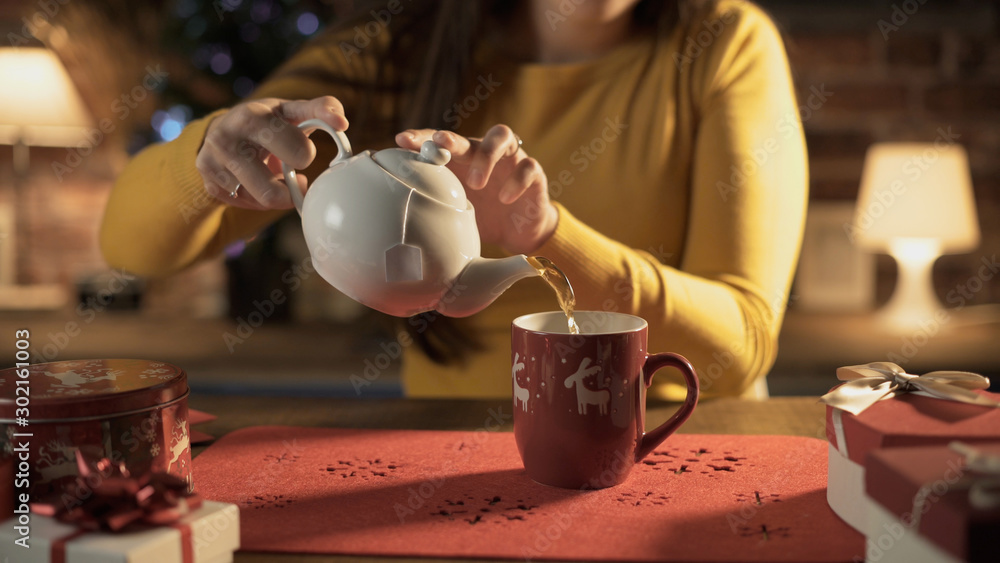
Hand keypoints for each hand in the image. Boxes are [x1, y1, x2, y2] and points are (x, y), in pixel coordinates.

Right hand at [196, 96, 348, 209]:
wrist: (222, 129)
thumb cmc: (267, 121)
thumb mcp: (291, 109)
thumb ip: (321, 109)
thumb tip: (342, 122)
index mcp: (250, 117)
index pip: (296, 152)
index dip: (305, 155)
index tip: (303, 151)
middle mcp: (224, 140)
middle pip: (272, 192)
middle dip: (292, 186)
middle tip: (294, 172)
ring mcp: (212, 164)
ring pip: (262, 201)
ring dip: (279, 194)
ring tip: (278, 178)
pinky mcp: (209, 183)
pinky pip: (247, 205)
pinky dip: (260, 199)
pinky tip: (259, 182)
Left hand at [395, 125, 557, 254]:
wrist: (519, 232)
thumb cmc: (482, 216)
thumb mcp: (455, 210)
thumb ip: (433, 203)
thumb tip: (393, 214)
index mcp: (463, 159)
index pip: (440, 142)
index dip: (422, 137)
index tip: (402, 140)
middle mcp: (486, 153)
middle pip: (470, 135)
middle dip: (453, 139)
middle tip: (439, 144)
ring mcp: (511, 161)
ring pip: (503, 137)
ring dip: (487, 156)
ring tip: (476, 183)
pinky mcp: (534, 174)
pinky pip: (528, 167)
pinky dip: (516, 181)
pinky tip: (505, 198)